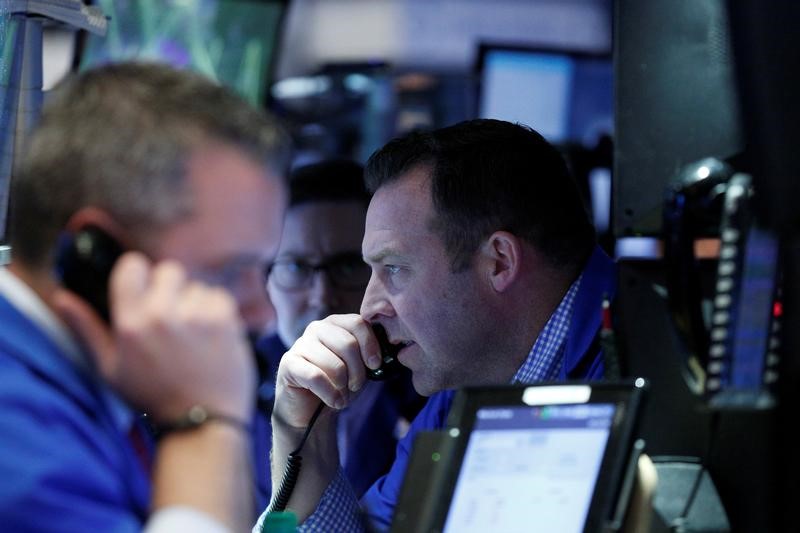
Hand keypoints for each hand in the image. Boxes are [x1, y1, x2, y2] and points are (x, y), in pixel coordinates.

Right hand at [53, 252, 254, 421]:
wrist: (202, 421)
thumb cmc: (153, 397)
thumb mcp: (110, 369)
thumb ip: (86, 329)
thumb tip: (61, 297)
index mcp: (131, 324)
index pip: (132, 266)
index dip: (139, 273)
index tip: (144, 287)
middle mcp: (163, 315)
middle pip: (169, 270)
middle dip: (170, 289)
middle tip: (172, 317)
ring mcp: (197, 316)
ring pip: (197, 286)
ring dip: (195, 303)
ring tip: (193, 335)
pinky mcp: (225, 321)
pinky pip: (219, 297)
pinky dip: (217, 312)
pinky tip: (211, 336)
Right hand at [272, 314, 382, 428]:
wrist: (311, 411)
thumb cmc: (337, 384)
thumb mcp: (358, 367)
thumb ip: (368, 355)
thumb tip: (383, 354)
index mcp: (335, 324)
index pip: (358, 323)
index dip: (370, 346)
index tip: (375, 365)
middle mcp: (316, 328)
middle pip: (348, 344)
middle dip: (358, 371)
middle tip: (355, 385)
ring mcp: (300, 344)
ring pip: (334, 364)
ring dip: (343, 386)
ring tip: (341, 395)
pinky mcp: (288, 363)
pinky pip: (316, 377)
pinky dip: (330, 394)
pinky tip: (333, 401)